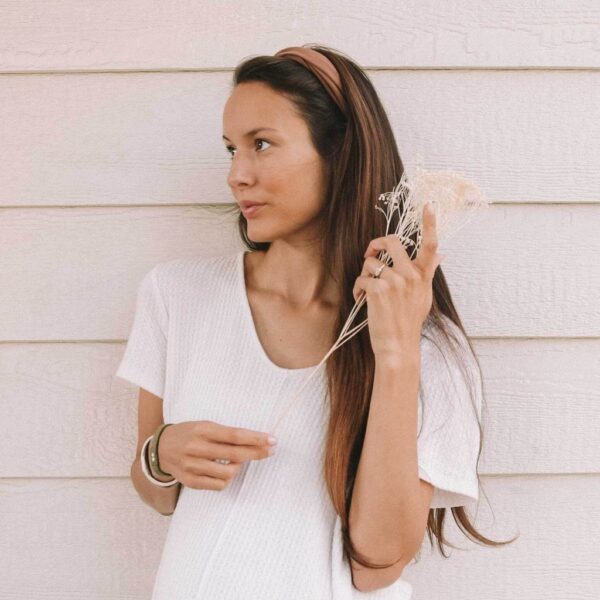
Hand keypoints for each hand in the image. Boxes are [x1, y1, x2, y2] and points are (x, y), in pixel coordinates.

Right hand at [158, 421, 276, 490]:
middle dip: (257, 452)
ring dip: (239, 467)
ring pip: (228, 473)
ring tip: (238, 460)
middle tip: (271, 450)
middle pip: (235, 454)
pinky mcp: (190, 481)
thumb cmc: (189, 434)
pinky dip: (227, 478)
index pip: (234, 435)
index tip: (271, 439)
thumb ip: (226, 434)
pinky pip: (218, 485)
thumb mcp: (205, 426)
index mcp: (202, 430)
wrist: (160, 448)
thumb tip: (255, 442)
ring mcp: (192, 466)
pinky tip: (226, 470)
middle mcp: (196, 448)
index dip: (255, 438)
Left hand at [352, 202, 442, 356]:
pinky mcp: (379, 290)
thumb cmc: (409, 321)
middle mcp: (412, 275)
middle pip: (392, 242)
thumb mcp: (424, 295)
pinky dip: (358, 290)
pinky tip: (362, 300)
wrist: (398, 346)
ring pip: (371, 263)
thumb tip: (441, 254)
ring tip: (367, 291)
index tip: (429, 204)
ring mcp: (395, 282)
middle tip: (369, 254)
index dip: (430, 223)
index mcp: (423, 275)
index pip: (431, 245)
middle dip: (376, 244)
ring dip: (364, 275)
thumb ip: (429, 271)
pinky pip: (361, 279)